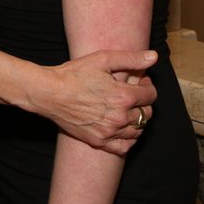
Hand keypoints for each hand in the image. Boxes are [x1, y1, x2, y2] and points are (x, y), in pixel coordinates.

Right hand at [35, 50, 157, 155]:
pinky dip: (129, 139)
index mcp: (123, 96)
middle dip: (144, 102)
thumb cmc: (74, 73)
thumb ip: (131, 59)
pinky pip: (124, 146)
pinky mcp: (98, 141)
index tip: (140, 81)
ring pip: (138, 130)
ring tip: (126, 109)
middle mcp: (119, 117)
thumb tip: (153, 57)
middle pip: (146, 114)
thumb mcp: (102, 59)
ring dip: (137, 119)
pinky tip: (123, 128)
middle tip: (133, 94)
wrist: (50, 93)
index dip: (148, 86)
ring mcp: (109, 131)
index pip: (150, 95)